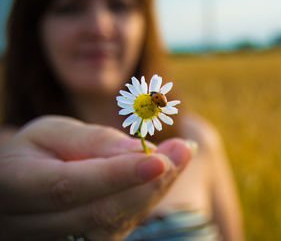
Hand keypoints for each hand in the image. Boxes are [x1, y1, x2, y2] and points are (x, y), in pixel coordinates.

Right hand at [0, 116, 191, 240]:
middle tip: (183, 151)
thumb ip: (92, 141)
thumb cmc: (37, 151)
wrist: (21, 183)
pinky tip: (165, 174)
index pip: (69, 186)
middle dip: (147, 183)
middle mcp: (30, 225)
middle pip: (98, 213)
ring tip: (181, 155)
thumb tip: (138, 151)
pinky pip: (119, 228)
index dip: (117, 176)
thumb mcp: (52, 132)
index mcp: (14, 186)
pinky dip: (147, 200)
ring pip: (114, 225)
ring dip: (154, 191)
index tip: (160, 160)